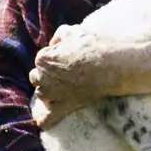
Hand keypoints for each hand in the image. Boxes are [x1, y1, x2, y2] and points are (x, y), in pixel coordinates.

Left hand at [29, 28, 150, 128]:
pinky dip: (44, 118)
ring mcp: (52, 95)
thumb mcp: (75, 31)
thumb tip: (54, 43)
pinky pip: (46, 119)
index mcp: (43, 59)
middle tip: (66, 71)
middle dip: (48, 74)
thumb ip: (60, 35)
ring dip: (49, 92)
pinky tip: (44, 118)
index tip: (69, 56)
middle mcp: (42, 78)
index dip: (55, 56)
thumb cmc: (94, 47)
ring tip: (64, 88)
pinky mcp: (62, 108)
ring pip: (42, 95)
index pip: (42, 58)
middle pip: (37, 77)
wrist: (112, 67)